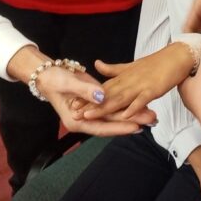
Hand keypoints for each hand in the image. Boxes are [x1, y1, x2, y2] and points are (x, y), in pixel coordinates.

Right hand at [37, 66, 155, 135]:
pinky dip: (126, 106)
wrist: (48, 73)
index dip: (119, 127)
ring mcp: (92, 113)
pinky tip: (140, 104)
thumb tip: (101, 97)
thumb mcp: (67, 84)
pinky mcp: (96, 103)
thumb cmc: (54, 80)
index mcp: (76, 121)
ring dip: (133, 114)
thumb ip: (85, 91)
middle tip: (151, 120)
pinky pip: (113, 106)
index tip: (136, 126)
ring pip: (115, 116)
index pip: (102, 127)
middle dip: (132, 121)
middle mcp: (86, 120)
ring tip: (152, 114)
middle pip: (112, 123)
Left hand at [83, 44, 193, 120]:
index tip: (72, 104)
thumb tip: (97, 64)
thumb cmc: (156, 63)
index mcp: (123, 76)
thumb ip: (114, 68)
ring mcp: (140, 85)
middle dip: (90, 104)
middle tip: (74, 113)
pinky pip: (141, 99)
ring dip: (104, 107)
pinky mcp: (153, 89)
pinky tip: (124, 115)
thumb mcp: (131, 65)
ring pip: (119, 98)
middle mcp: (129, 80)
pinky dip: (133, 107)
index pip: (102, 88)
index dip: (87, 96)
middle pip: (107, 94)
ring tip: (90, 115)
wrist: (177, 56)